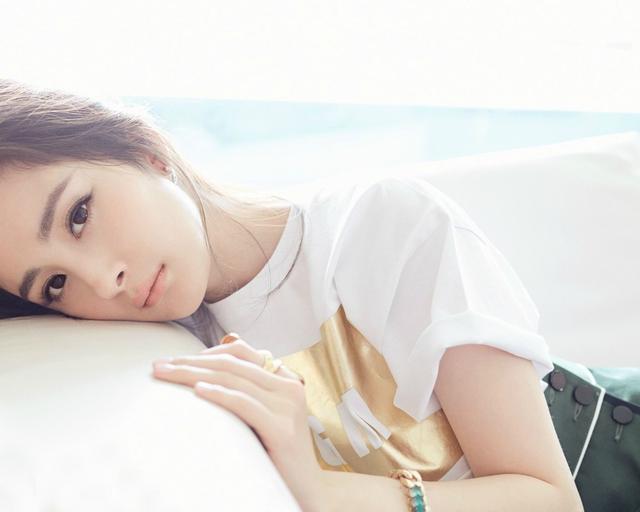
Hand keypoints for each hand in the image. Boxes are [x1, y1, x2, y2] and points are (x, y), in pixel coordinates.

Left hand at [151, 334, 326, 511]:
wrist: (306, 490)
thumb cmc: (278, 454)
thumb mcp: (265, 415)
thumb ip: (249, 390)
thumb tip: (217, 361)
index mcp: (286, 380)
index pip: (243, 353)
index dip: (207, 352)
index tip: (175, 359)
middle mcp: (290, 387)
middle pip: (233, 364)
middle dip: (192, 362)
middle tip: (160, 365)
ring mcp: (288, 406)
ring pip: (234, 380)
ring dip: (194, 375)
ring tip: (166, 375)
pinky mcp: (282, 429)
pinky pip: (245, 404)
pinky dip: (220, 395)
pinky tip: (198, 391)